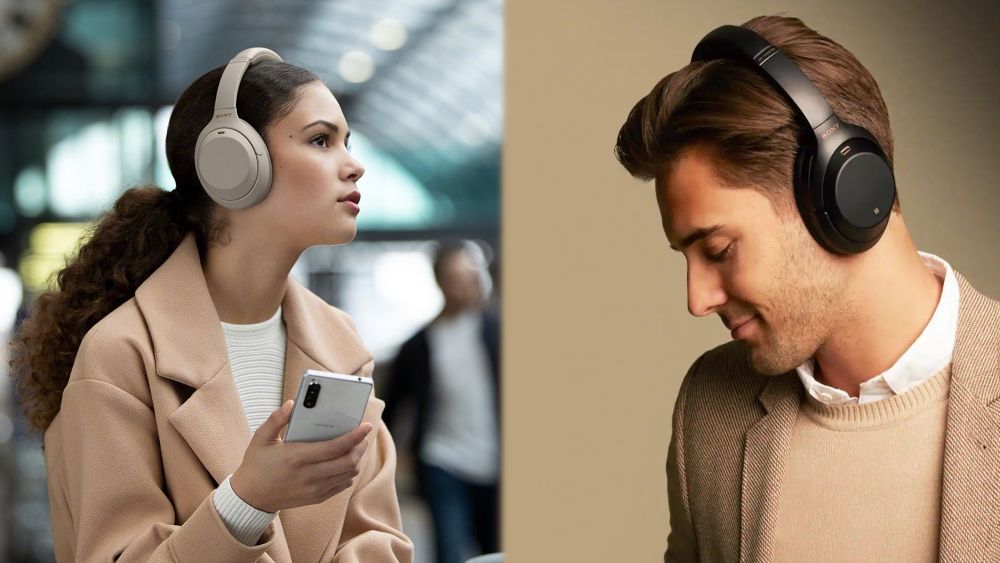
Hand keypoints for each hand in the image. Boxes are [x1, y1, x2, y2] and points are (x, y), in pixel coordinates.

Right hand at [230, 399, 373, 512]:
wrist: (250, 498)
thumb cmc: (256, 465)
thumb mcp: (260, 438)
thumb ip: (276, 419)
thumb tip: (292, 403)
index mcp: (297, 457)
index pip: (335, 447)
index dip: (355, 436)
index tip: (366, 426)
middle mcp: (309, 475)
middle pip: (348, 462)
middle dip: (361, 446)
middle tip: (363, 435)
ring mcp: (315, 489)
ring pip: (349, 474)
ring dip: (357, 459)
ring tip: (356, 446)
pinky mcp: (317, 498)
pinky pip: (342, 485)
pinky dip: (349, 472)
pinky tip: (346, 462)